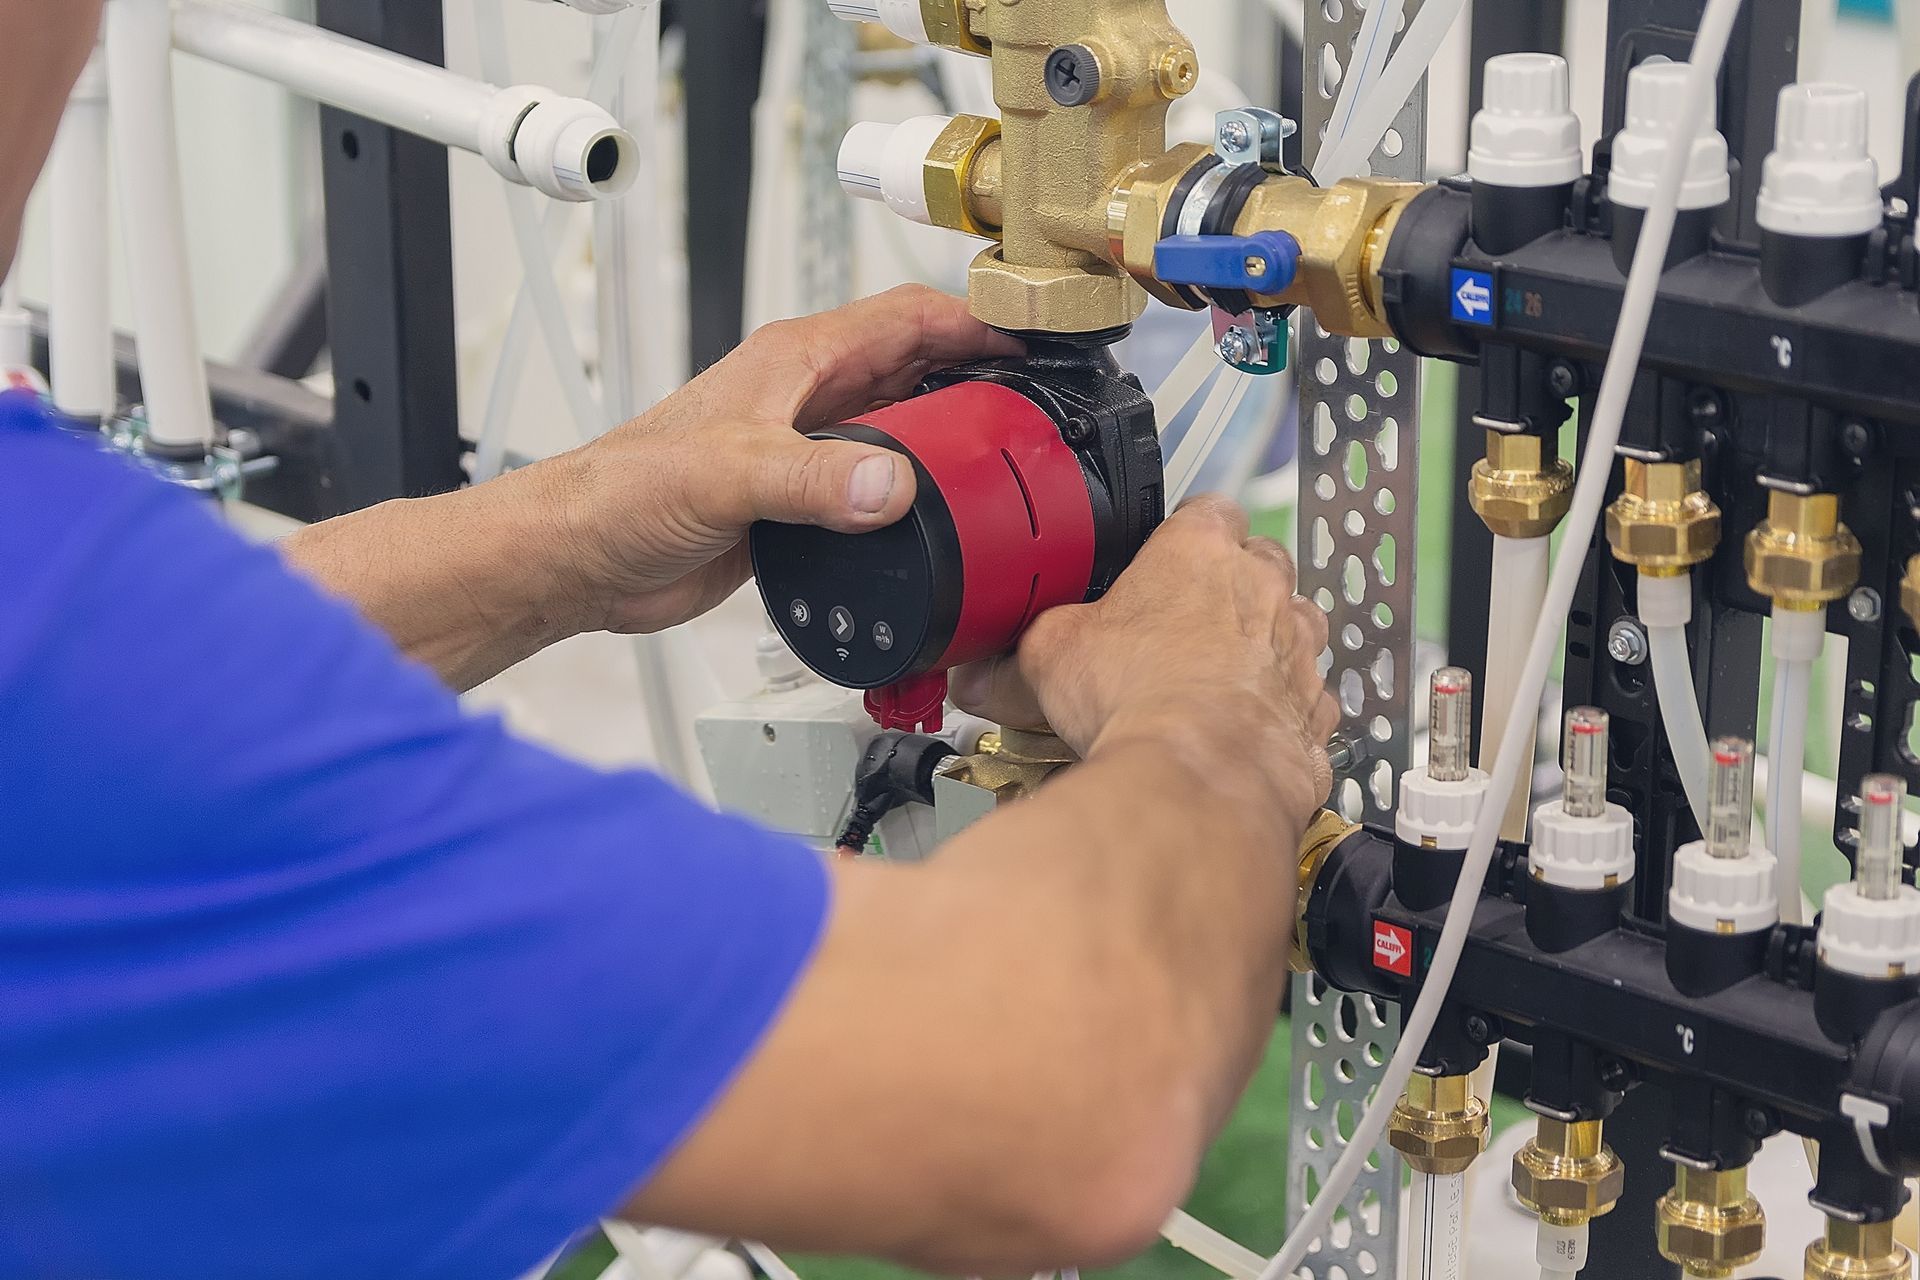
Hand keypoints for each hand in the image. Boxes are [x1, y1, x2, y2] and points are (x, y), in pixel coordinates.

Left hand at [543, 286, 1022, 634]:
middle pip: (919, 369)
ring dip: (953, 443)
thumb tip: (892, 486)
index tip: (1035, 338)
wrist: (584, 557)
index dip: (976, 320)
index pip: (907, 316)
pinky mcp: (801, 503)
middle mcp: (808, 397)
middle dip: (981, 380)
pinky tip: (943, 525)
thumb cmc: (625, 492)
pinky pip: (878, 489)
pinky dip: (917, 500)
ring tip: (1010, 465)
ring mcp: (807, 449)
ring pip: (904, 430)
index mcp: (796, 361)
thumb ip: (812, 480)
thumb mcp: (728, 476)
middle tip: (1039, 410)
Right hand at [951, 497, 1340, 821]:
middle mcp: (1263, 588)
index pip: (1205, 510)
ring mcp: (1298, 648)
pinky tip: (1240, 730)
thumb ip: (1018, 650)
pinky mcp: (1316, 709)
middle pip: (1258, 564)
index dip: (1183, 537)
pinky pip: (1303, 697)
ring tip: (1213, 680)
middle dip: (1229, 588)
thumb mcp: (1050, 656)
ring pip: (1293, 626)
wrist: (1198, 776)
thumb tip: (980, 673)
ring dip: (1262, 645)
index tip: (1161, 563)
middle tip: (1181, 627)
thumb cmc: (1136, 698)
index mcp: (1200, 549)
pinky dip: (1278, 710)